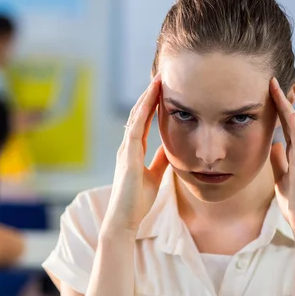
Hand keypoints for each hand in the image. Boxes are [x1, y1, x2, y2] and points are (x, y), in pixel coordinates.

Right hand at [103, 75, 168, 234]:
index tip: (163, 88)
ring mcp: (126, 149)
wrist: (125, 220)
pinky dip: (143, 110)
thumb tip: (169, 147)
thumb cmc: (138, 202)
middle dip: (150, 94)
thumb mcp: (155, 176)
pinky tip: (151, 97)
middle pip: (139, 113)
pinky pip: (136, 127)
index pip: (144, 120)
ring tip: (159, 79)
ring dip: (147, 97)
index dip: (153, 103)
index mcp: (134, 150)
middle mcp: (127, 146)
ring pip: (136, 116)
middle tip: (162, 75)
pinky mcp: (128, 155)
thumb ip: (160, 160)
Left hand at [269, 78, 294, 239]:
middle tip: (275, 78)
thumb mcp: (281, 177)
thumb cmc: (294, 202)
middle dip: (284, 98)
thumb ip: (279, 160)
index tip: (270, 91)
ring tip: (275, 85)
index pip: (285, 125)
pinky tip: (286, 109)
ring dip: (286, 104)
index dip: (278, 108)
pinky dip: (293, 122)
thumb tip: (273, 144)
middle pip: (292, 118)